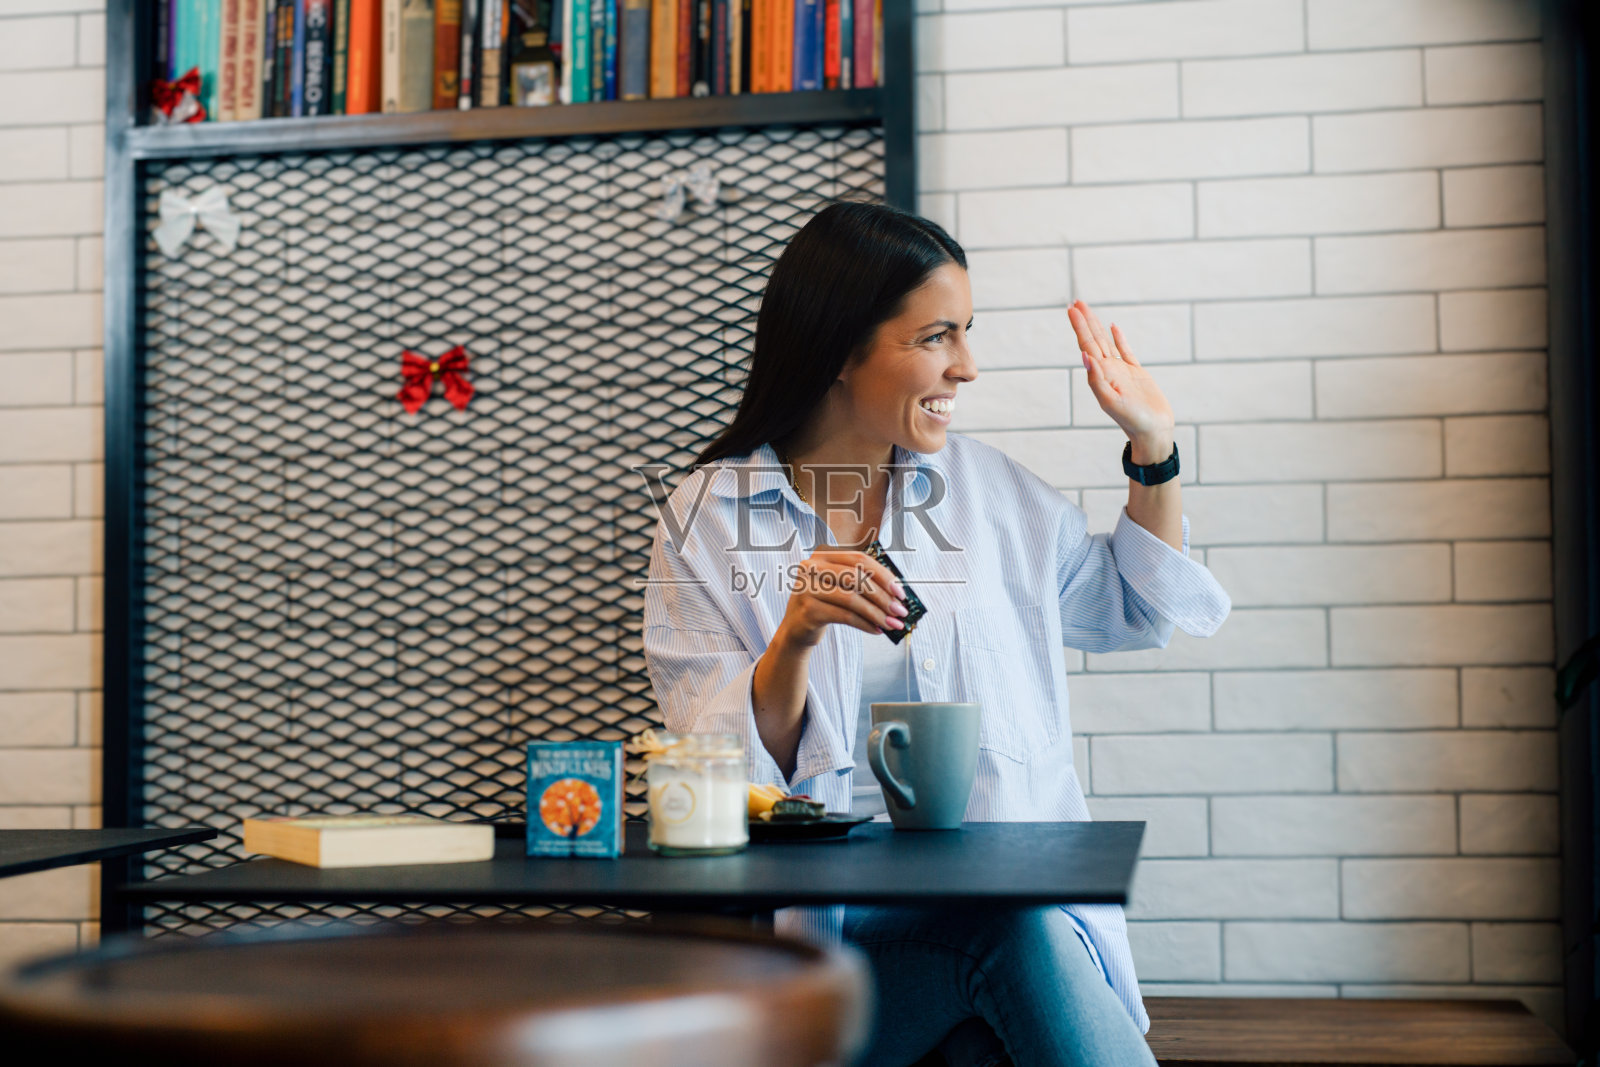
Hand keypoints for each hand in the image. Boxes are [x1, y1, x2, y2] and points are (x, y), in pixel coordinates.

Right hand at [774, 548, 908, 648]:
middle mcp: (812, 568)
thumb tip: (897, 594)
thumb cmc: (824, 605)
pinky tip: (876, 630)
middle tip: (900, 611)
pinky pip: (844, 616)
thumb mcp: (839, 587)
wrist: (796, 629)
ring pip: (851, 599)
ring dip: (877, 613)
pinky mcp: (807, 610)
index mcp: (823, 556)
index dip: (883, 575)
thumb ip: (862, 584)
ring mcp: (806, 588)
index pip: (859, 559)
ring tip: (892, 624)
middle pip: (856, 578)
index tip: (900, 592)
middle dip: (883, 596)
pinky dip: (865, 624)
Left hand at [1069, 299, 1175, 461]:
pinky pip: (1126, 351)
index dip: (1079, 327)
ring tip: (1087, 309)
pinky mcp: (1137, 373)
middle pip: (1094, 340)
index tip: (1071, 309)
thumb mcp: (1110, 401)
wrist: (1152, 432)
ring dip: (1097, 326)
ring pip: (1107, 342)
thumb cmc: (1132, 420)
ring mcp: (1122, 371)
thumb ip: (1096, 379)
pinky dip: (1119, 338)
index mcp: (1101, 374)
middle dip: (1084, 321)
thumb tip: (1085, 356)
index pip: (1087, 345)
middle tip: (1075, 302)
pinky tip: (1113, 327)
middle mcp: (1108, 370)